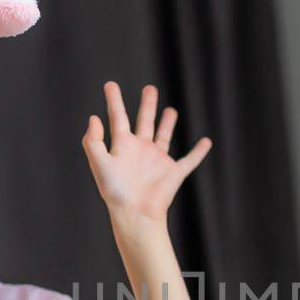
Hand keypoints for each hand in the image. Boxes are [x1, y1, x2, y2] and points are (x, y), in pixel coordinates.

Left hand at [82, 82, 210, 223]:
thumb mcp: (100, 163)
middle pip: (144, 121)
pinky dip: (199, 152)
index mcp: (122, 146)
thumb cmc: (116, 192)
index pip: (118, 118)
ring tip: (171, 110)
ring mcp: (158, 161)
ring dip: (168, 123)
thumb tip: (94, 118)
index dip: (114, 101)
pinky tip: (206, 142)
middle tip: (150, 88)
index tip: (110, 84)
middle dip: (147, 105)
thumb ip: (93, 141)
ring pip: (164, 136)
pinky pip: (189, 160)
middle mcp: (140, 150)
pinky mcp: (174, 172)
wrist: (136, 214)